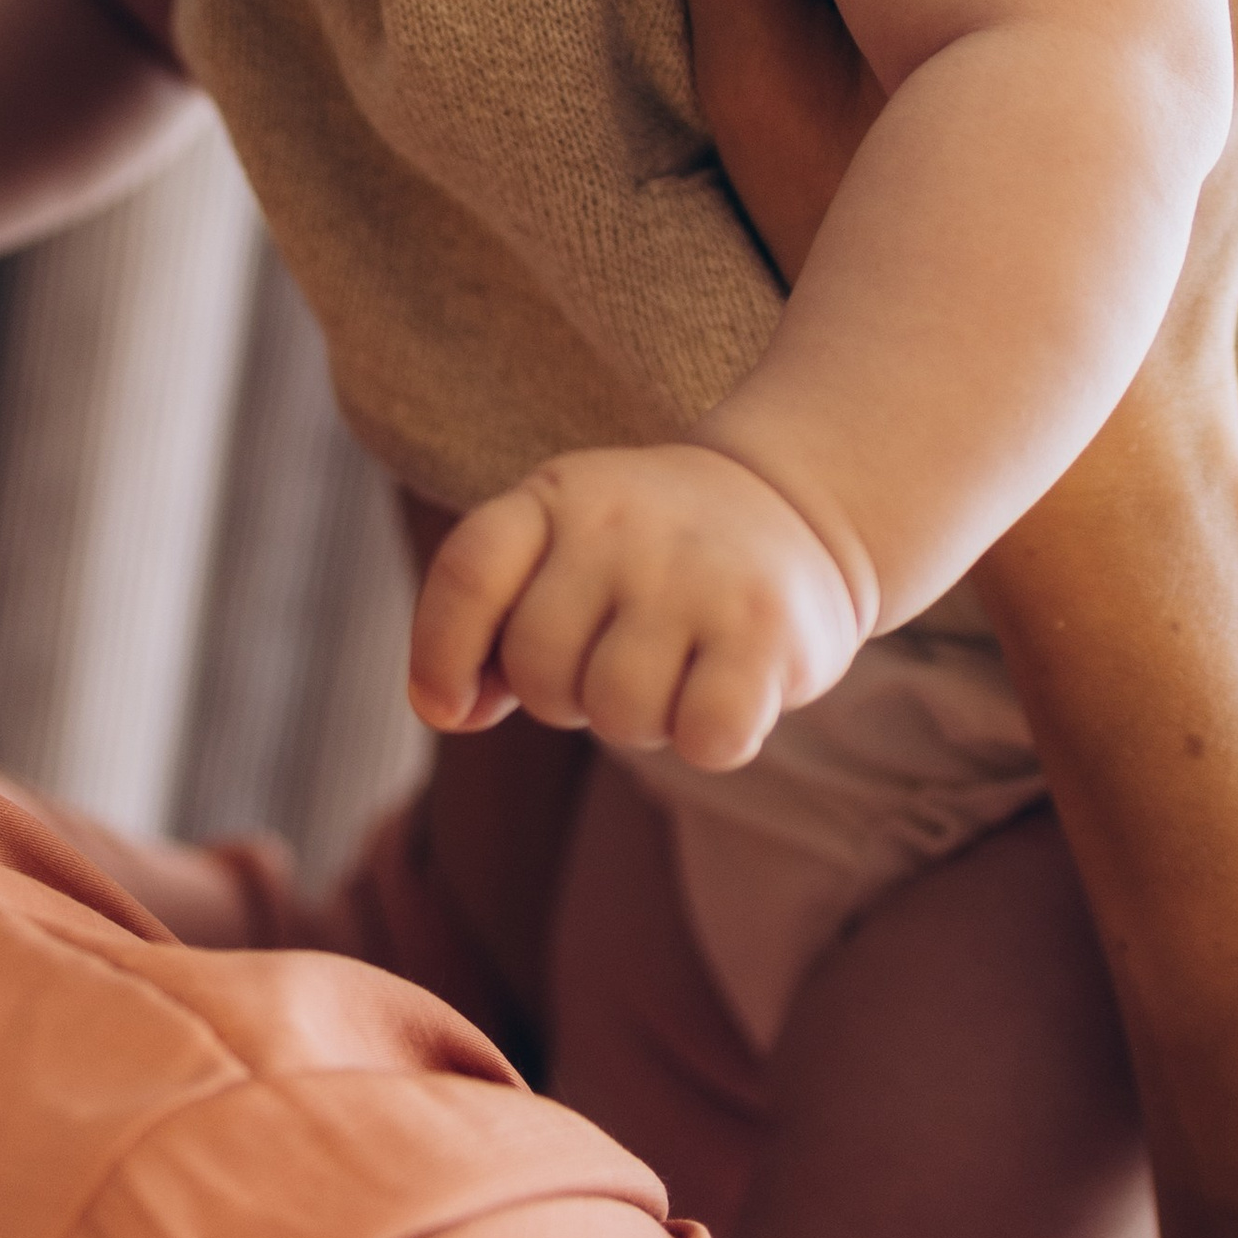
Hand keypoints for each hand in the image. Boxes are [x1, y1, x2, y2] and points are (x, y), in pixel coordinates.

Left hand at [409, 443, 865, 772]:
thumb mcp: (563, 550)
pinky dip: (712, 740)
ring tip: (679, 667)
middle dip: (567, 697)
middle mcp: (621, 523)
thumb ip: (495, 621)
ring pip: (618, 714)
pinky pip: (704, 737)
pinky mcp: (765, 627)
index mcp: (556, 497)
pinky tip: (729, 693)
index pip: (468, 574)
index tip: (451, 707)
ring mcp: (694, 572)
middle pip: (539, 670)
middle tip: (619, 659)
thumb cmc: (652, 559)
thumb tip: (448, 709)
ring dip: (644, 720)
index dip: (441, 654)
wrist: (797, 507)